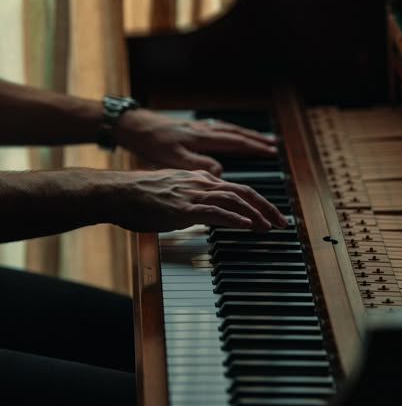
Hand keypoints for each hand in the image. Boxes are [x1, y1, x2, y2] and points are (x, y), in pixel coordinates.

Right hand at [105, 168, 287, 232]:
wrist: (115, 193)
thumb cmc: (137, 197)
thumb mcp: (171, 194)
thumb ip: (190, 199)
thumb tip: (203, 211)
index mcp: (198, 179)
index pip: (237, 188)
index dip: (258, 201)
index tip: (271, 215)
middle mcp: (199, 183)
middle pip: (243, 192)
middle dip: (266, 207)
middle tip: (282, 223)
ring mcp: (192, 194)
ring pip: (233, 200)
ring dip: (255, 214)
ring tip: (270, 226)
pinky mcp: (182, 208)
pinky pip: (214, 212)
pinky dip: (234, 218)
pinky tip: (247, 225)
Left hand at [116, 109, 276, 174]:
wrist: (133, 126)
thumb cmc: (151, 143)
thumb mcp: (174, 158)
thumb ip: (198, 165)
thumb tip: (221, 171)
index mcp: (203, 138)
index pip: (235, 142)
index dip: (254, 147)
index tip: (271, 151)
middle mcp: (203, 130)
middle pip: (236, 134)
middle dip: (256, 139)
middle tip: (273, 145)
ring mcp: (197, 128)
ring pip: (227, 129)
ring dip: (245, 135)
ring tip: (259, 139)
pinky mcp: (189, 129)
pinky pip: (217, 129)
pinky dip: (229, 132)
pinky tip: (229, 135)